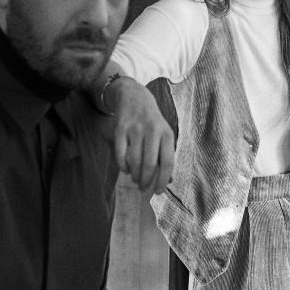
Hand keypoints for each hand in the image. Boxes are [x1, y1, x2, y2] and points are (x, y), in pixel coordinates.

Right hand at [107, 77, 175, 193]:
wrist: (134, 97)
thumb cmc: (153, 122)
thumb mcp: (164, 135)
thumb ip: (166, 156)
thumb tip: (169, 181)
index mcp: (167, 134)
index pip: (168, 162)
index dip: (163, 180)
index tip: (158, 192)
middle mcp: (152, 131)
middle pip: (150, 164)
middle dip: (146, 181)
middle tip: (143, 188)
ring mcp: (136, 129)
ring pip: (134, 161)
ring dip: (135, 175)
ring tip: (136, 179)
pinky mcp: (120, 129)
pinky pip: (120, 154)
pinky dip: (123, 166)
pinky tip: (126, 169)